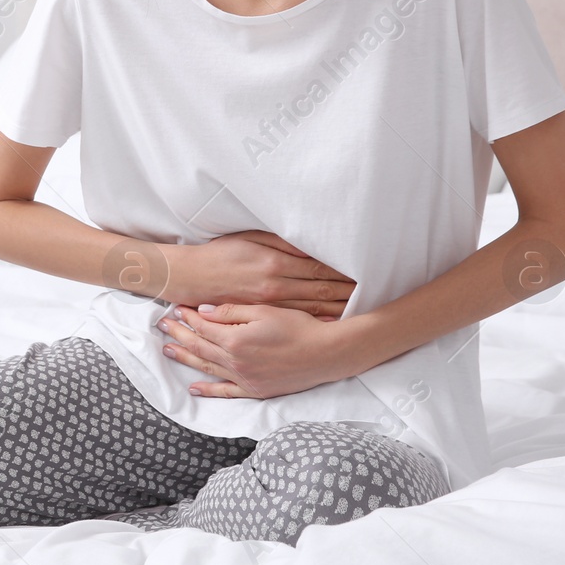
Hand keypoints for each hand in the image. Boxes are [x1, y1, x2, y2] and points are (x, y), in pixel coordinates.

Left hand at [156, 303, 357, 398]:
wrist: (326, 353)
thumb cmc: (298, 326)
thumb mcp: (264, 310)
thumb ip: (230, 312)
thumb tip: (202, 311)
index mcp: (236, 339)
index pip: (203, 326)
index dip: (187, 316)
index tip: (175, 308)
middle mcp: (235, 362)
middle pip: (199, 346)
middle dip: (178, 334)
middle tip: (161, 325)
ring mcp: (245, 379)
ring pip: (207, 367)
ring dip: (186, 358)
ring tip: (168, 350)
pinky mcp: (256, 390)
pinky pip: (226, 392)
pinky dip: (209, 390)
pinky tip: (194, 388)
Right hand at [167, 231, 352, 317]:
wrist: (189, 277)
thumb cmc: (220, 254)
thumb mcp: (250, 238)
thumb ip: (282, 241)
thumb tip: (312, 244)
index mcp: (275, 263)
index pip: (320, 269)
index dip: (345, 273)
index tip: (366, 273)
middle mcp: (275, 287)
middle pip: (322, 292)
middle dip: (349, 293)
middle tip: (375, 293)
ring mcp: (269, 306)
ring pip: (313, 310)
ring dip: (339, 310)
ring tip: (363, 311)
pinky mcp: (262, 318)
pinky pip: (296, 323)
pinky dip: (317, 324)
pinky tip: (334, 326)